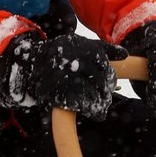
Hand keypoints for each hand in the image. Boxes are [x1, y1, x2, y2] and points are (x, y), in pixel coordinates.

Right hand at [0, 32, 126, 118]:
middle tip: (105, 99)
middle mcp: (75, 61)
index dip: (108, 78)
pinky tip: (93, 112)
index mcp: (83, 48)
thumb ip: (104, 49)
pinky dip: (88, 109)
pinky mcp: (57, 92)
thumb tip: (125, 54)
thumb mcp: (80, 44)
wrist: (31, 63)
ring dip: (99, 104)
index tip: (108, 84)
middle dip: (104, 92)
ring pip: (91, 94)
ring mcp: (66, 78)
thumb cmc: (61, 53)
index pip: (104, 67)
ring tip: (100, 109)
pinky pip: (79, 104)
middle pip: (99, 82)